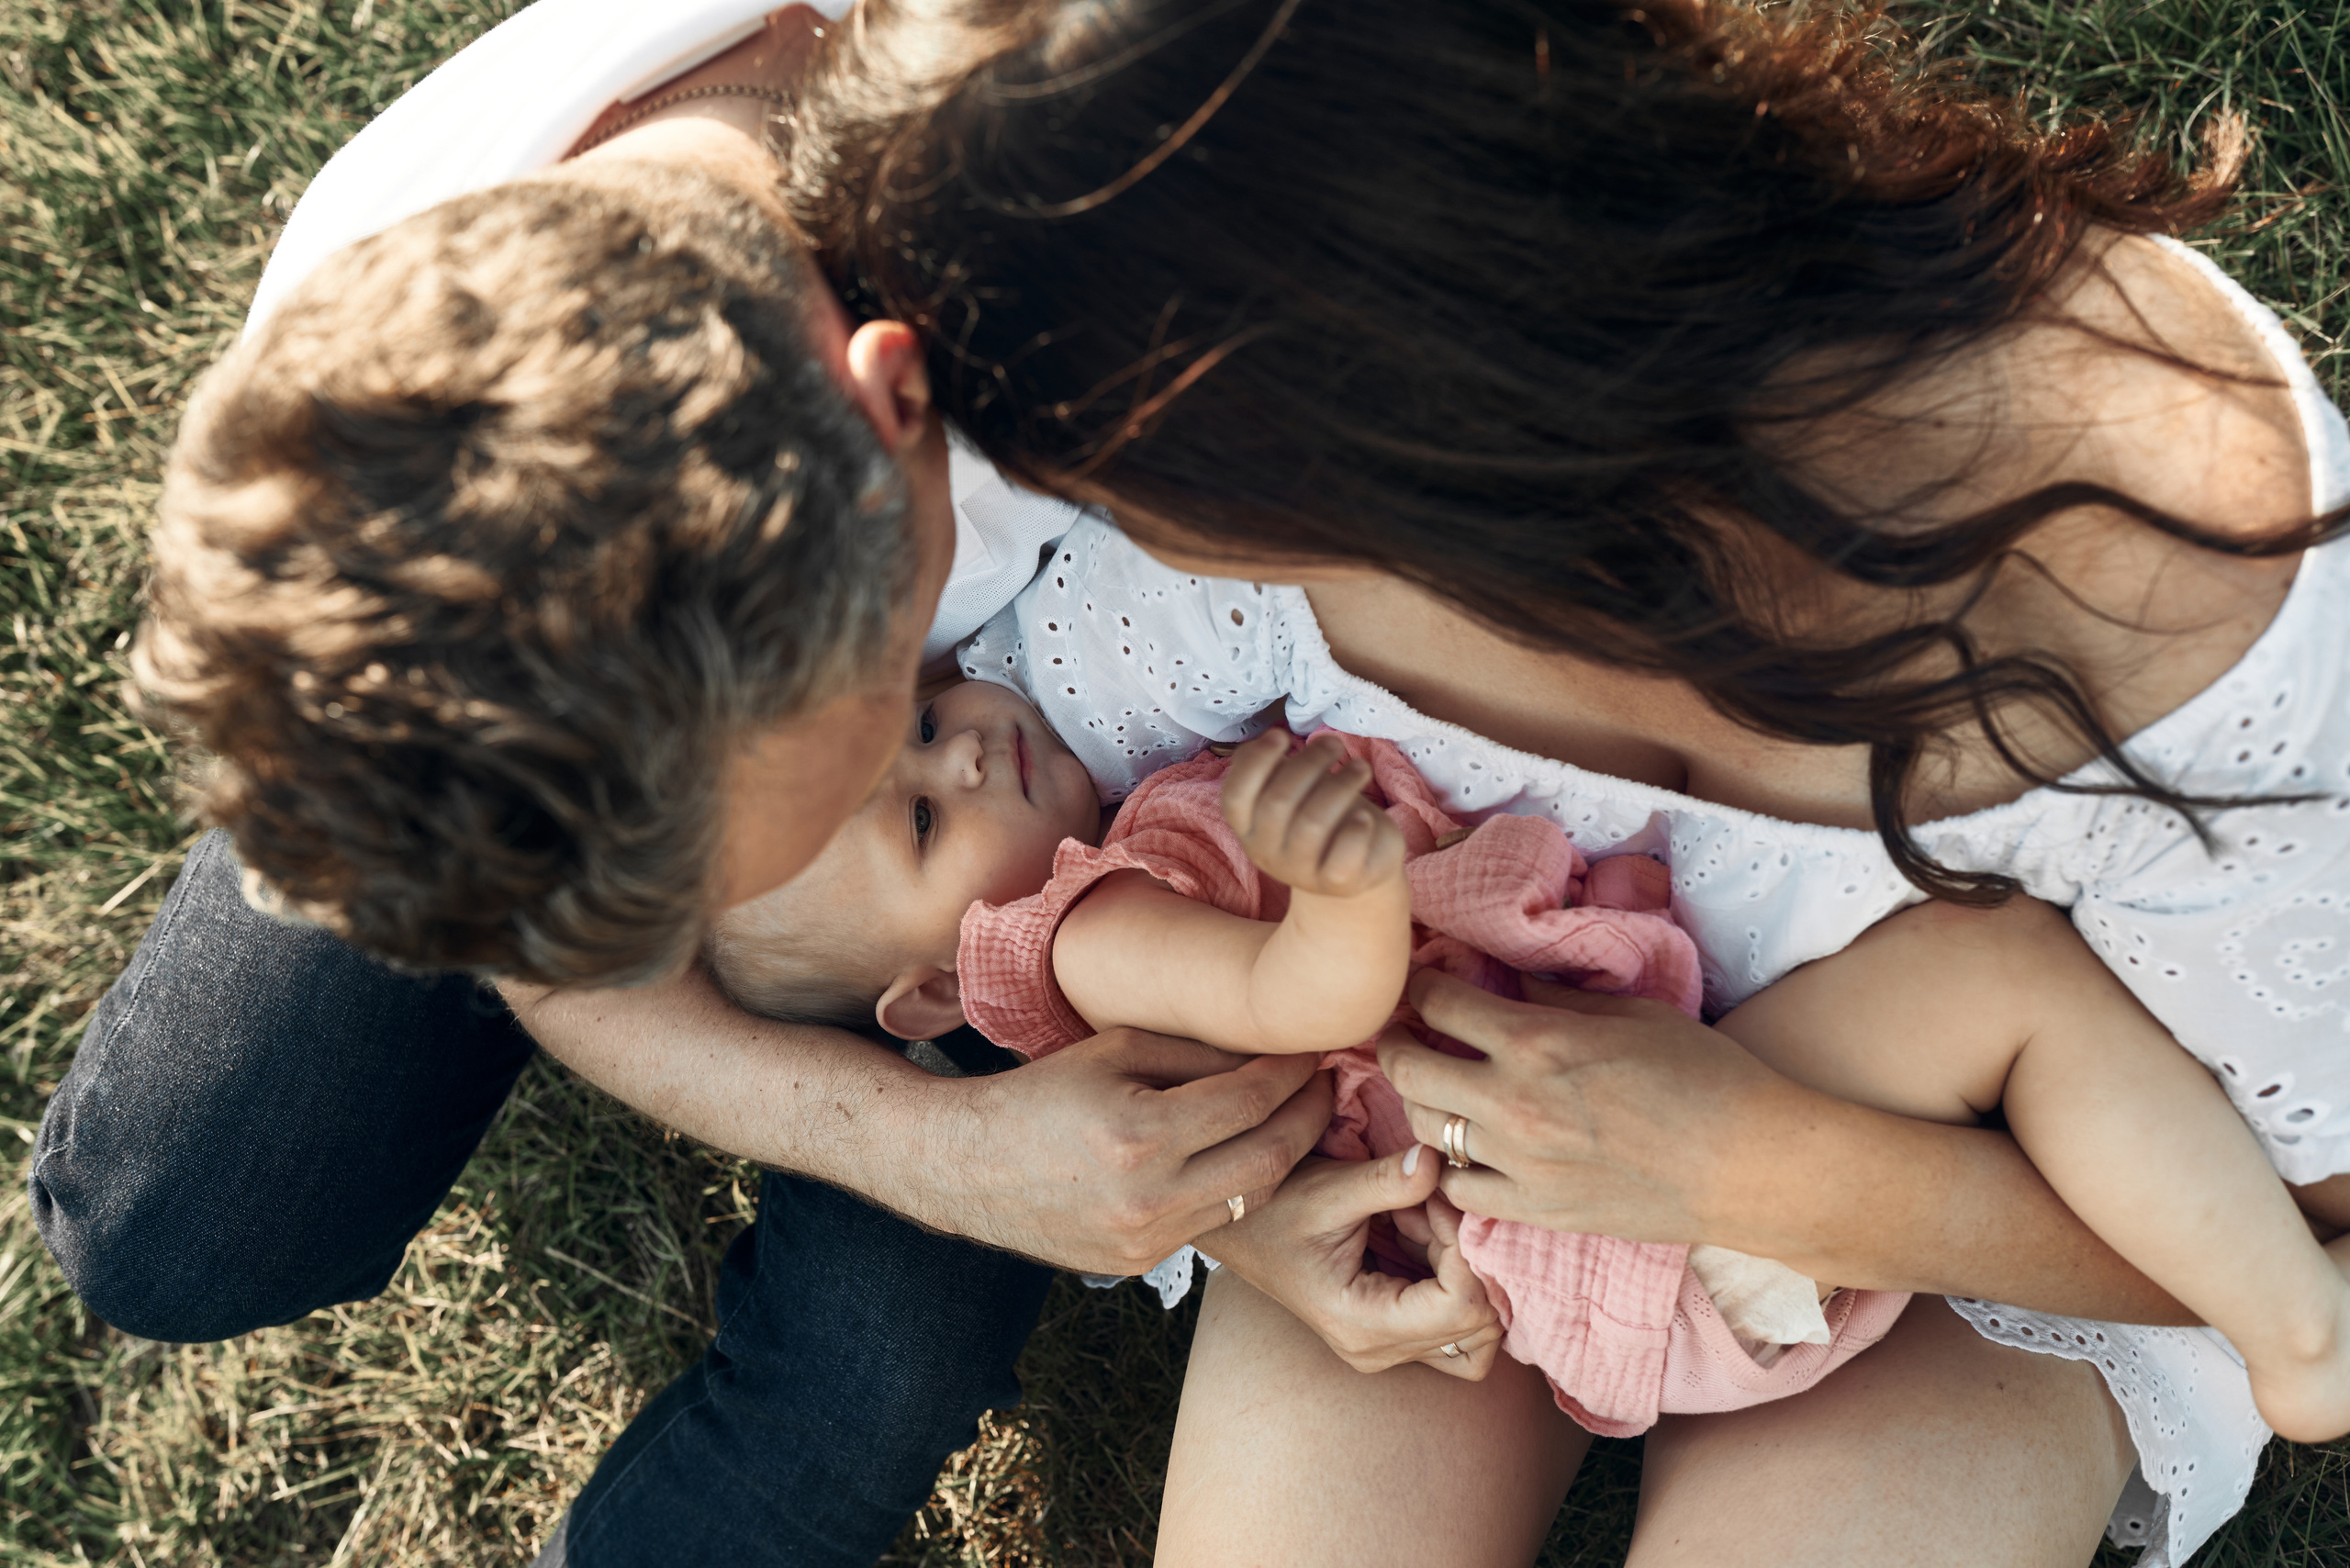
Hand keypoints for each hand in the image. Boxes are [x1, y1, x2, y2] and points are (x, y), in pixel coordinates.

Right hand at [921, 1028, 1335, 1275]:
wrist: (966, 1167)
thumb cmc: (1040, 1093)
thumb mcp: (1114, 1048)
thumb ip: (1196, 1051)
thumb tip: (1271, 1050)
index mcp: (1141, 1133)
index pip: (1251, 1098)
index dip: (1294, 1070)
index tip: (1315, 1048)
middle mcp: (1149, 1196)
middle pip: (1270, 1159)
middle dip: (1311, 1118)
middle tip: (1328, 1085)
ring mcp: (1145, 1239)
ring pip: (1249, 1198)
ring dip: (1283, 1158)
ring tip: (1298, 1119)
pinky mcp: (1138, 1263)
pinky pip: (1210, 1222)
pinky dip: (1235, 1186)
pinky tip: (1244, 1156)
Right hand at [1202, 1146, 1502, 1378]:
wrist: (1241, 1231)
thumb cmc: (1274, 1211)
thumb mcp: (1328, 1190)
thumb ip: (1388, 1180)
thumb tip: (1439, 1161)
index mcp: (1363, 1325)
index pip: (1461, 1307)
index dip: (1464, 1249)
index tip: (1437, 1199)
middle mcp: (1381, 1350)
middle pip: (1479, 1325)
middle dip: (1468, 1257)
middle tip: (1431, 1206)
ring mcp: (1390, 1347)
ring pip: (1477, 1332)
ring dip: (1466, 1271)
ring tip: (1426, 1222)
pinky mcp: (1396, 1333)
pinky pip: (1457, 1321)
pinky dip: (1457, 1277)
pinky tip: (1422, 1232)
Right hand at [1221, 732, 1404, 898]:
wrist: (1356, 867)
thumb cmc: (1319, 815)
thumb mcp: (1290, 789)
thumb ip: (1270, 767)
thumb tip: (1264, 741)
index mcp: (1247, 827)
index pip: (1235, 796)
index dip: (1256, 762)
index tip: (1282, 735)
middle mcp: (1266, 853)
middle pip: (1278, 802)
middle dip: (1310, 762)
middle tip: (1335, 744)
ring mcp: (1300, 872)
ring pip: (1312, 823)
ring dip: (1341, 785)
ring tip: (1361, 768)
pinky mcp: (1336, 882)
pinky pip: (1343, 854)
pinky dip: (1356, 830)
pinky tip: (1366, 817)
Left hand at [1377, 972, 1801, 1252]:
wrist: (1751, 1165)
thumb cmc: (1705, 1075)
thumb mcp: (1629, 1013)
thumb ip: (1554, 999)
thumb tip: (1503, 980)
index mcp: (1535, 1041)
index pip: (1437, 1001)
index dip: (1421, 984)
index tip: (1421, 982)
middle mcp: (1512, 1102)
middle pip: (1407, 1066)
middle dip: (1394, 1041)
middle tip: (1404, 1033)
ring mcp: (1518, 1164)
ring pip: (1425, 1129)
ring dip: (1422, 1102)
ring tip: (1436, 1089)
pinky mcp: (1535, 1211)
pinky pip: (1457, 1192)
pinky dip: (1452, 1170)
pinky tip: (1468, 1152)